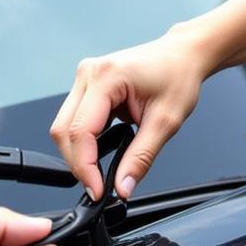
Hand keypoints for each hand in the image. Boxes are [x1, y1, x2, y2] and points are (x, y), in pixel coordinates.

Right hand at [50, 30, 210, 199]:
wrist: (182, 54)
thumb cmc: (177, 77)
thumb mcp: (165, 123)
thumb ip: (141, 158)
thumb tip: (121, 187)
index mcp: (105, 77)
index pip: (80, 131)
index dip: (84, 166)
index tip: (97, 190)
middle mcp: (87, 73)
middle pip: (63, 129)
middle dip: (77, 162)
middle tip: (98, 185)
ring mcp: (84, 76)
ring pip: (64, 124)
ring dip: (79, 150)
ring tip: (101, 169)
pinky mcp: (86, 83)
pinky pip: (74, 117)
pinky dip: (84, 138)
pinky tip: (102, 147)